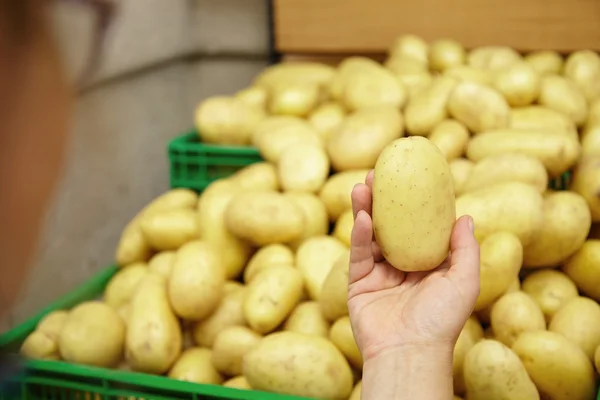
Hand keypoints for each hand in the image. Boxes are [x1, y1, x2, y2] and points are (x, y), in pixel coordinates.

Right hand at [348, 170, 479, 362]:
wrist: (409, 351)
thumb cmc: (441, 320)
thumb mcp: (464, 281)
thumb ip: (465, 249)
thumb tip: (465, 217)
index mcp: (428, 264)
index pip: (420, 226)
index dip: (415, 201)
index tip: (411, 176)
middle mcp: (402, 265)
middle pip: (391, 224)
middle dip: (384, 199)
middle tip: (379, 174)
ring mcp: (379, 273)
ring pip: (371, 234)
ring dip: (366, 208)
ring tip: (362, 185)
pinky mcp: (359, 282)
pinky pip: (359, 253)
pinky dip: (360, 234)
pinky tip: (363, 216)